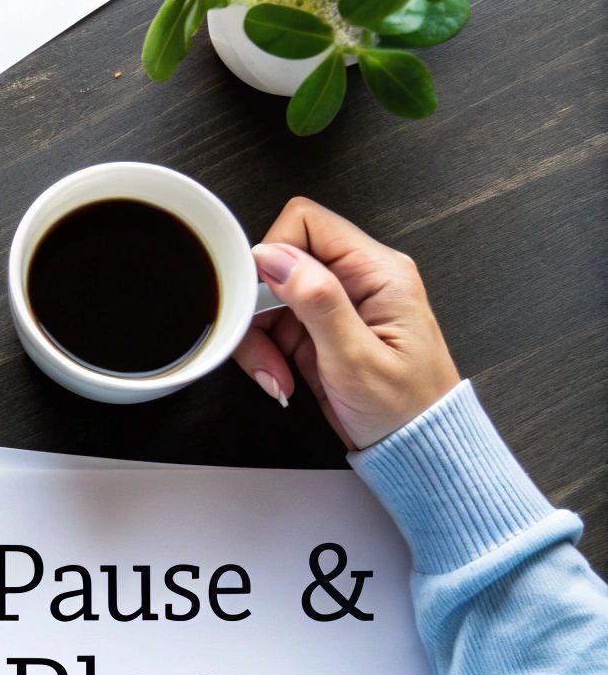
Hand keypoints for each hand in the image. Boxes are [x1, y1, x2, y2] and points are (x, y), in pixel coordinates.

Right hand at [232, 197, 459, 450]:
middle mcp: (357, 279)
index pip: (307, 223)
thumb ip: (317, 301)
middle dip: (259, 307)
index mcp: (377, 272)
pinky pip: (274, 325)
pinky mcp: (319, 329)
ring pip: (268, 297)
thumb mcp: (357, 359)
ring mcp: (336, 304)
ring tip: (275, 374)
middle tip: (262, 348)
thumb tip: (274, 256)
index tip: (259, 298)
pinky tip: (280, 378)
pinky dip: (266, 352)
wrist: (415, 451)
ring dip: (259, 336)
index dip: (272, 254)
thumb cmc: (405, 410)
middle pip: (279, 262)